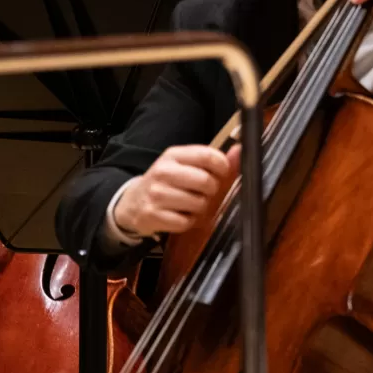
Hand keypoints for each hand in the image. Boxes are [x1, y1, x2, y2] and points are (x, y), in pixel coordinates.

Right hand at [114, 144, 236, 236]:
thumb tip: (240, 151)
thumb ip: (210, 160)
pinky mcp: (152, 215)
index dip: (222, 167)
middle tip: (205, 192)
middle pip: (205, 182)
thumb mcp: (183, 165)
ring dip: (200, 207)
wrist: (132, 202)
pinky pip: (185, 222)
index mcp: (173, 155)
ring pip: (198, 203)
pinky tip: (180, 215)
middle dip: (212, 190)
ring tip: (190, 204)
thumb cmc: (166, 182)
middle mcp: (162, 172)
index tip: (223, 174)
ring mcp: (156, 194)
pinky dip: (188, 222)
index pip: (207, 156)